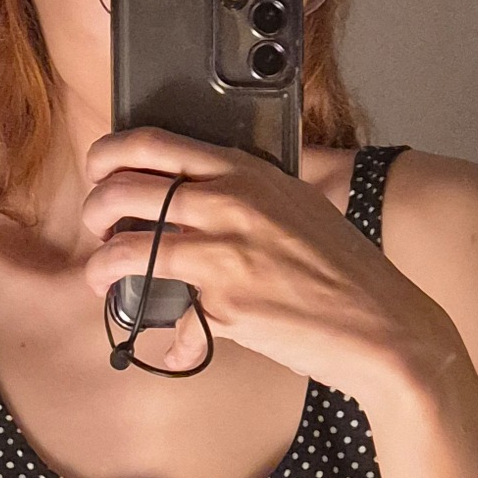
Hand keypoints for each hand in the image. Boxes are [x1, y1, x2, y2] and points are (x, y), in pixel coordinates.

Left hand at [78, 129, 460, 403]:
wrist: (382, 325)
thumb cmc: (345, 269)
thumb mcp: (299, 205)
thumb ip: (249, 194)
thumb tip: (200, 196)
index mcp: (247, 171)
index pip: (152, 142)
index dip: (109, 154)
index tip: (100, 171)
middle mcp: (229, 203)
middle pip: (124, 189)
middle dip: (95, 209)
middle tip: (99, 227)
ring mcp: (223, 253)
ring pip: (124, 248)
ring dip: (101, 267)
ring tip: (104, 279)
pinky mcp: (222, 304)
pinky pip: (164, 310)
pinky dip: (158, 327)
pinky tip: (166, 335)